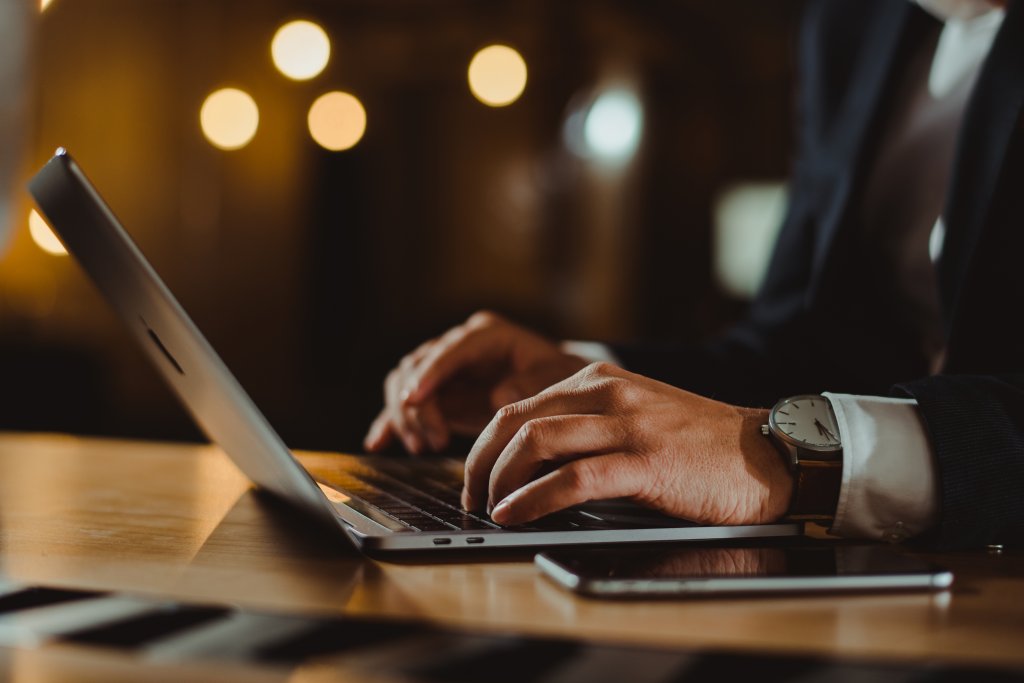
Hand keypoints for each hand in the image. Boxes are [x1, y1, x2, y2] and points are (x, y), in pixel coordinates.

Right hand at [364, 311, 587, 453]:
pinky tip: (377, 443)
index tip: (416, 397)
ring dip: (405, 417)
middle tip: (434, 442)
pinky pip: (405, 404)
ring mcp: (444, 368)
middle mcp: (459, 345)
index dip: (431, 373)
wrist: (557, 384)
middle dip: (418, 405)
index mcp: (487, 334)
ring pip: (404, 383)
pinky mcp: (437, 392)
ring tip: (423, 448)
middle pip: (417, 366)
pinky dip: (390, 423)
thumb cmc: (557, 378)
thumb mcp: (553, 377)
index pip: (449, 350)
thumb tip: (496, 398)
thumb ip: (528, 386)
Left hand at [462, 362, 793, 525]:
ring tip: (489, 510)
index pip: (516, 407)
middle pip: (513, 421)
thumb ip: (583, 429)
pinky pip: (573, 479)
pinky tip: (516, 516)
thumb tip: (525, 467)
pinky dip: (533, 500)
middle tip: (472, 498)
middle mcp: (606, 394)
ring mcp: (626, 426)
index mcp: (597, 382)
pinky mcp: (646, 462)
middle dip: (479, 463)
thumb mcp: (631, 418)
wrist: (765, 454)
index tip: (474, 479)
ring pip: (535, 442)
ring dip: (499, 481)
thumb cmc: (698, 446)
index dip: (482, 447)